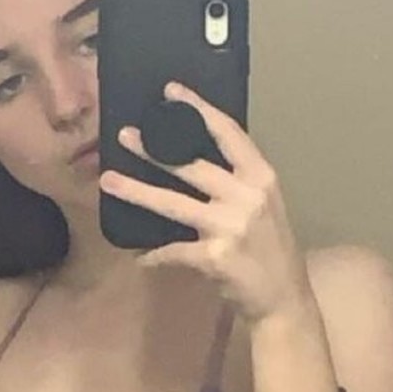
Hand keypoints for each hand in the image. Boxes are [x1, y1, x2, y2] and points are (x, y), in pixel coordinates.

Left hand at [99, 82, 312, 322]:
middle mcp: (246, 197)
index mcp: (261, 178)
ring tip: (108, 182)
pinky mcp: (213, 256)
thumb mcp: (266, 206)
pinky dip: (154, 255)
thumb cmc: (272, 251)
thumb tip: (192, 159)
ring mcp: (229, 226)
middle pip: (191, 165)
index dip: (198, 109)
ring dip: (137, 192)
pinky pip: (172, 251)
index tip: (171, 92)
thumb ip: (237, 182)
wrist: (284, 299)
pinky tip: (140, 256)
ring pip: (173, 204)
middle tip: (124, 135)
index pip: (228, 133)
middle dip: (154, 149)